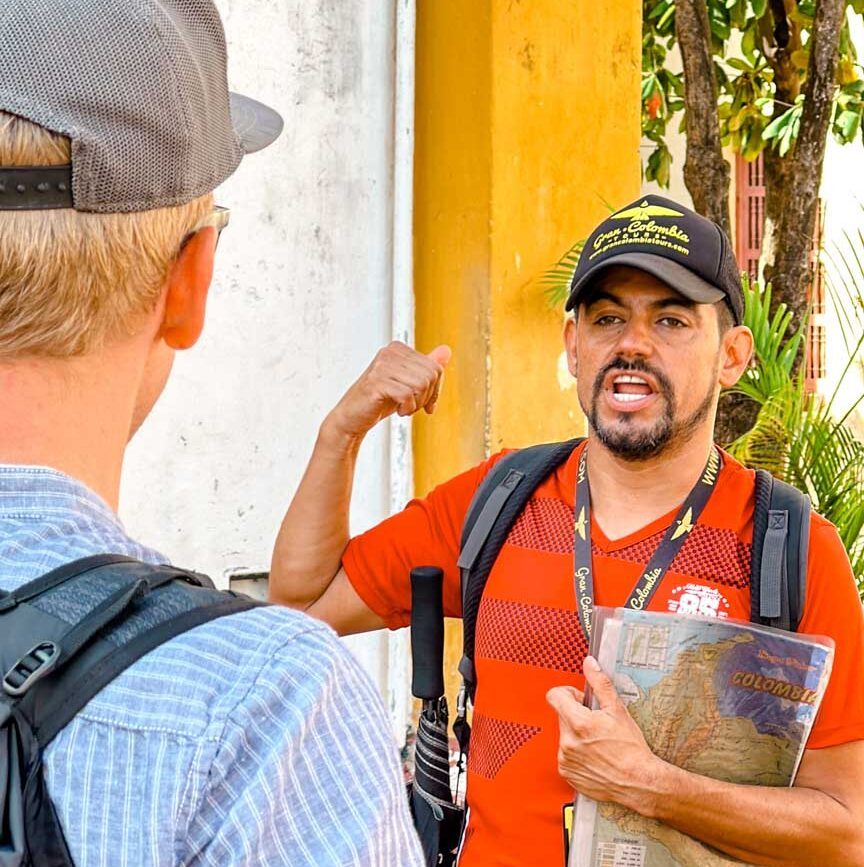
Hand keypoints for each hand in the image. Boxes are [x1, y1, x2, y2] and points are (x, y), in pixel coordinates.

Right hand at [323, 342, 451, 444]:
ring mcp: (381, 366)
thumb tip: (446, 350)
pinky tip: (398, 411)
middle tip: (412, 406)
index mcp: (398, 349)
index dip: (435, 390)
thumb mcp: (408, 382)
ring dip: (416, 404)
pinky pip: (407, 395)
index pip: (435, 368)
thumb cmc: (380, 400)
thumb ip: (426, 367)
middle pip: (430, 376)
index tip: (425, 403)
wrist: (352, 417)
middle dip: (426, 397)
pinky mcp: (376, 382)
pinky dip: (407, 408)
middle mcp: (389, 352)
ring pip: (421, 385)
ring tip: (404, 408)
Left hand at [546, 656, 665, 814]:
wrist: (638, 781)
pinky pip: (566, 755)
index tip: (580, 699)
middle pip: (562, 715)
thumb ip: (599, 682)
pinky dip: (577, 753)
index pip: (554, 695)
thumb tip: (589, 664)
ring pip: (564, 735)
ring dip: (577, 734)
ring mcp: (566, 759)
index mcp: (577, 723)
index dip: (568, 693)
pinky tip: (595, 756)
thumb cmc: (631, 749)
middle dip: (577, 714)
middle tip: (597, 723)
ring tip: (598, 742)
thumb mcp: (617, 709)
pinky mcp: (567, 773)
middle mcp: (567, 742)